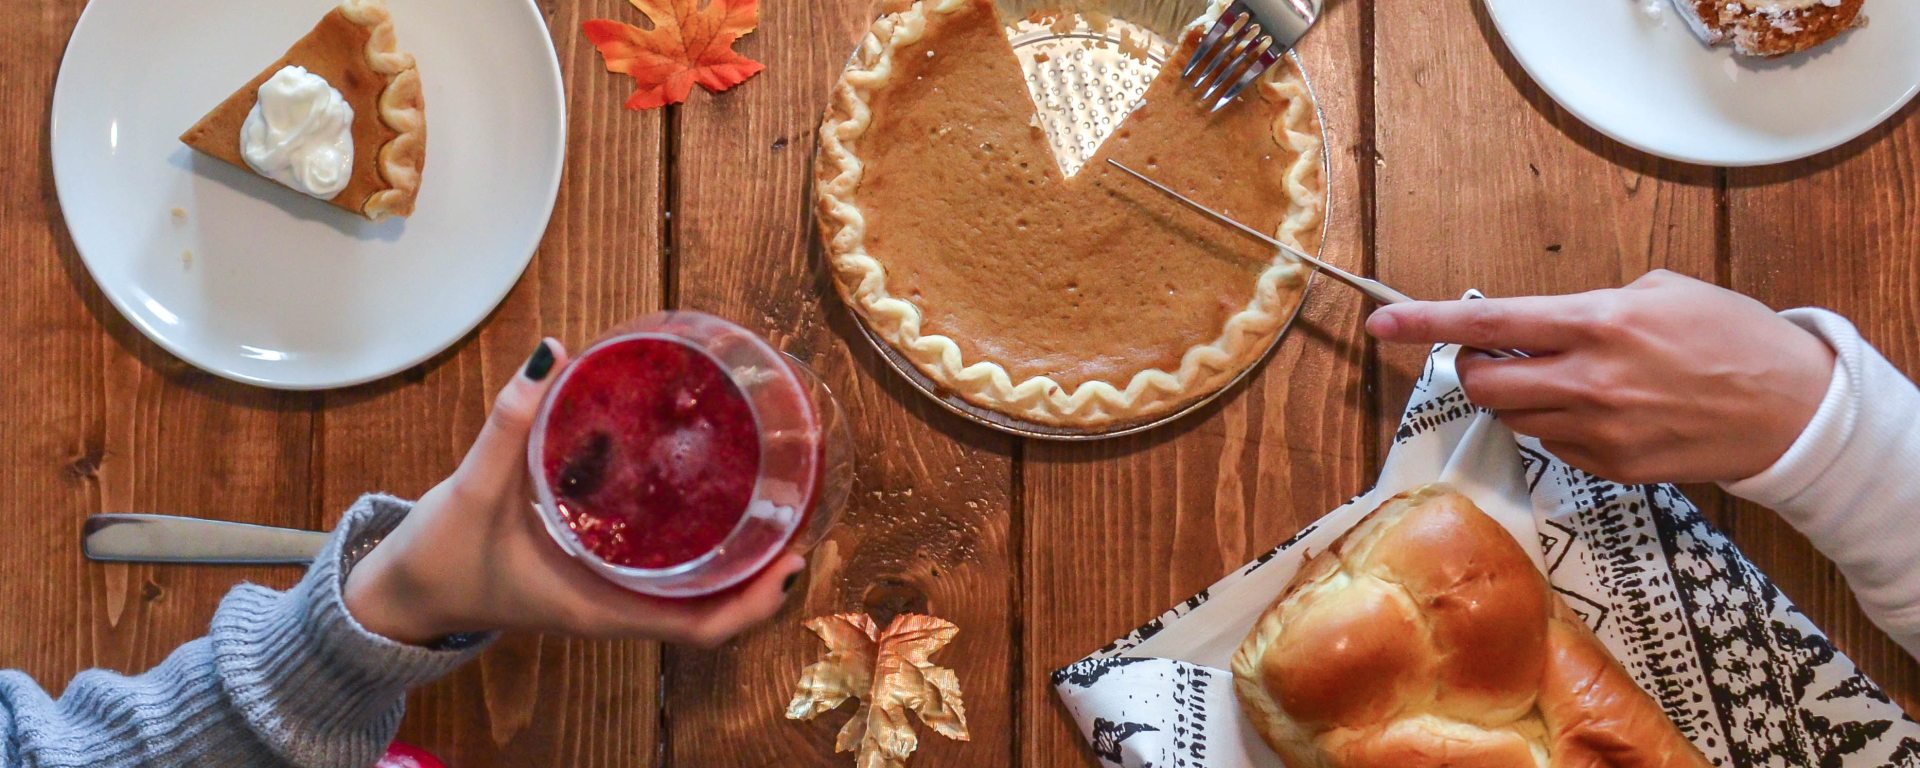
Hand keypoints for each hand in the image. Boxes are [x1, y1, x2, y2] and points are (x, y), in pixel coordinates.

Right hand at [344, 339, 806, 646]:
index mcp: (601, 607)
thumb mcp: (473, 490)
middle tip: (802, 510)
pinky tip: (708, 492)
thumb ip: (510, 423)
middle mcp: (617, 606)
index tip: (793, 558)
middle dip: (765, 571)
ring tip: (775, 497)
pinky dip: (697, 541)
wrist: (402, 593)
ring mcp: (610, 592)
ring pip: (695, 588)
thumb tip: (550, 353)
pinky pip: (665, 566)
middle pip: (716, 607)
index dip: (756, 601)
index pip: (702, 627)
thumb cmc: (440, 557)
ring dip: (739, 555)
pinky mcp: (597, 572)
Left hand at [1366, 270, 1834, 483]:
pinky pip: (1552, 445)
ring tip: (1563, 380)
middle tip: (1494, 357)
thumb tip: (1542, 324)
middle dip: (1476, 370)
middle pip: (1484, 385)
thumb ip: (1590, 306)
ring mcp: (1597, 431)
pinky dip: (1556, 425)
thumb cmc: (1731, 336)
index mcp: (1596, 323)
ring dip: (1518, 398)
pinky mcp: (1611, 467)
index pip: (1489, 324)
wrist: (1791, 408)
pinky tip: (1598, 410)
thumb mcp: (1661, 291)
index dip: (1427, 323)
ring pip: (1513, 418)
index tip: (1382, 324)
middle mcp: (1588, 380)